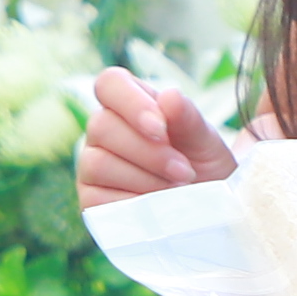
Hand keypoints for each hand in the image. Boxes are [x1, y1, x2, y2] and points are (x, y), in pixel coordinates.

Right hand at [78, 68, 245, 207]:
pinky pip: (98, 199)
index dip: (131, 103)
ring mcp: (91, 166)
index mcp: (129, 104)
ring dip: (144, 179)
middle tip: (185, 171)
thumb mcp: (205, 142)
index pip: (109, 84)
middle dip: (148, 152)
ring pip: (98, 164)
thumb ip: (188, 118)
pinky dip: (134, 204)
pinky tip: (156, 208)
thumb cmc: (202, 167)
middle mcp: (103, 132)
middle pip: (101, 126)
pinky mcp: (90, 201)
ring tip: (175, 190)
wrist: (206, 211)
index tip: (161, 129)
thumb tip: (169, 96)